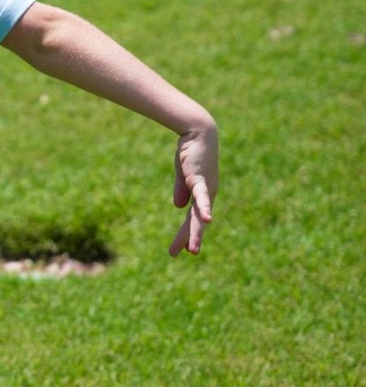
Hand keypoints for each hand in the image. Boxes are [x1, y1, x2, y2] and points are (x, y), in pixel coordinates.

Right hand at [170, 118, 218, 256]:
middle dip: (191, 238)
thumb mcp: (183, 173)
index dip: (190, 233)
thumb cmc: (190, 150)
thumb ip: (181, 189)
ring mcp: (205, 188)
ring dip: (196, 232)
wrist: (198, 132)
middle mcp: (207, 194)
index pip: (194, 218)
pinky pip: (201, 197)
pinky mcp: (200, 179)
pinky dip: (204, 209)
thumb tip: (178, 206)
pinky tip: (208, 220)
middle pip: (196, 220)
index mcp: (202, 194)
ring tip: (193, 250)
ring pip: (198, 215)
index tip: (185, 249)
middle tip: (189, 254)